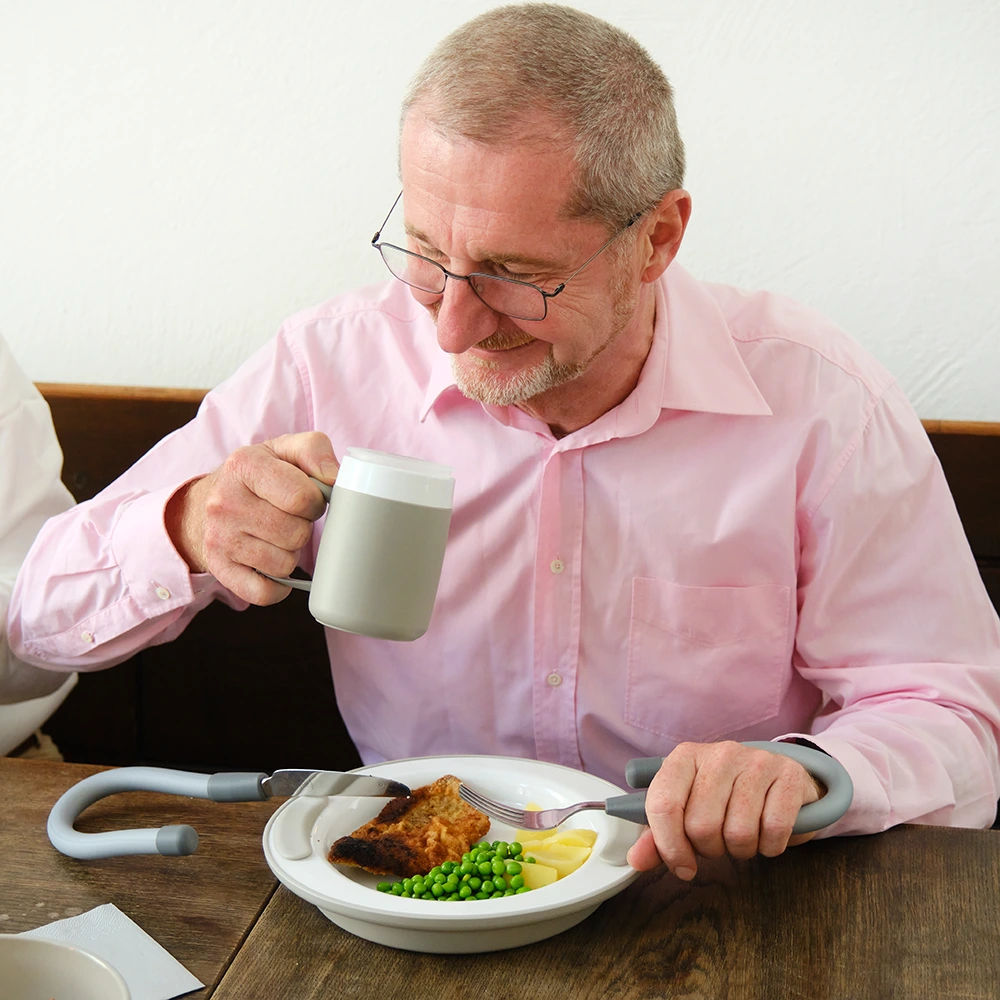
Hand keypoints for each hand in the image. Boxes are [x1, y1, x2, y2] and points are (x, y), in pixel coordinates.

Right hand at [165, 432, 338, 603]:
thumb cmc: (257, 476)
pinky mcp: (219, 569)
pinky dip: (278, 586)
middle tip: (291, 518)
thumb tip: (335, 476)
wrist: (204, 502)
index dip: (315, 502)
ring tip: (278, 536)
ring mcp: (220, 538)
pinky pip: (264, 593)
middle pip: (296, 534)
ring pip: (284, 565)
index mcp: (244, 465)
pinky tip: (273, 565)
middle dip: (303, 527)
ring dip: (290, 553)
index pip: (301, 497)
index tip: (308, 499)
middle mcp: (225, 502)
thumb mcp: (283, 450)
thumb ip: (314, 451)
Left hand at [626, 740, 822, 879]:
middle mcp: (720, 754)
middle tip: (719, 840)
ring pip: (739, 832)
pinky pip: (774, 830)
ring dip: (741, 850)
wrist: (780, 778)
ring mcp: (757, 761)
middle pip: (702, 826)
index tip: (682, 865)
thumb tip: (636, 860)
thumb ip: (660, 836)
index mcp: (685, 756)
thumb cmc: (727, 797)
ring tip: (743, 834)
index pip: (663, 805)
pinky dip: (771, 846)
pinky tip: (767, 833)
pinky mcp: (789, 775)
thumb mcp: (689, 809)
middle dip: (710, 848)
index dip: (669, 846)